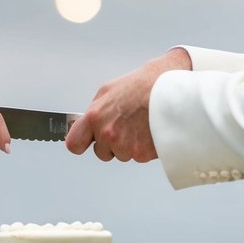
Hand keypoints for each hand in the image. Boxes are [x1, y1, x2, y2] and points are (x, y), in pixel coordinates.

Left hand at [66, 49, 190, 161]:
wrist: (170, 89)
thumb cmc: (141, 85)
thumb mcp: (109, 90)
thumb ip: (95, 111)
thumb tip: (88, 123)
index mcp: (95, 117)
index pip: (73, 144)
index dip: (80, 144)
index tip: (87, 142)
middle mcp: (107, 134)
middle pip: (102, 153)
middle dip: (111, 144)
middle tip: (126, 126)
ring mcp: (125, 145)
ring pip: (122, 155)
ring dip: (130, 145)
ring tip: (141, 124)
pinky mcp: (143, 153)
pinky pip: (139, 157)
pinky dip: (145, 147)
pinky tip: (150, 130)